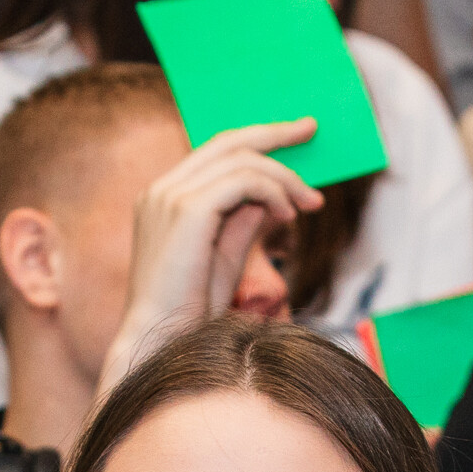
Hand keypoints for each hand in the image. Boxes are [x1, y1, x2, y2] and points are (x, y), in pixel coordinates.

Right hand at [101, 119, 323, 389]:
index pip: (214, 152)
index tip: (294, 138)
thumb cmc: (190, 310)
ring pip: (241, 159)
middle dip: (274, 133)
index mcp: (163, 198)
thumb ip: (243, 219)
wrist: (161, 341)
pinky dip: (274, 191)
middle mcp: (162, 190)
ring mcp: (169, 197)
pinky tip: (288, 214)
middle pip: (226, 141)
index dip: (256, 139)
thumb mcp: (224, 256)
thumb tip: (272, 195)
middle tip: (311, 129)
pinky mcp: (186, 210)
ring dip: (284, 177)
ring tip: (308, 203)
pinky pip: (243, 181)